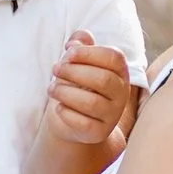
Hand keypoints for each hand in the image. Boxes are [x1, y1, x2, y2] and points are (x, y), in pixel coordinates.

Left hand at [43, 34, 133, 150]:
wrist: (74, 121)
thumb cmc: (77, 85)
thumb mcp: (78, 63)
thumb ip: (79, 47)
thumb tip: (75, 40)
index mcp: (120, 72)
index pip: (114, 58)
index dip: (89, 52)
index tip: (68, 52)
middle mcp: (121, 93)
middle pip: (103, 80)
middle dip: (74, 72)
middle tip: (55, 69)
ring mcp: (112, 115)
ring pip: (92, 103)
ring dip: (65, 92)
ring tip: (51, 88)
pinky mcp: (99, 133)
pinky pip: (84, 124)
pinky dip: (67, 114)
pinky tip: (59, 108)